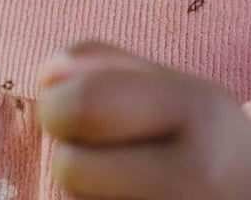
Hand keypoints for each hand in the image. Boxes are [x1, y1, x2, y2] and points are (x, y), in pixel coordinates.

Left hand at [34, 40, 250, 199]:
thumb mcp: (169, 82)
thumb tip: (46, 76)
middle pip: (70, 168)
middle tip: (94, 150)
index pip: (83, 105)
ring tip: (130, 182)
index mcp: (196, 111)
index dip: (54, 104)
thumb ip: (100, 63)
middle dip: (67, 154)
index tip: (63, 106)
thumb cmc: (203, 134)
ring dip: (86, 192)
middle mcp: (197, 178)